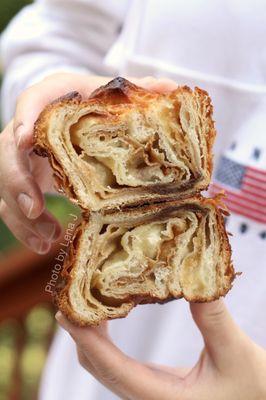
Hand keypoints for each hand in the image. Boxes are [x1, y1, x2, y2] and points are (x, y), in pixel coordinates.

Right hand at [0, 73, 176, 252]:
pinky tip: (43, 244)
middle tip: (37, 208)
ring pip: (5, 183)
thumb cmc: (92, 105)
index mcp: (51, 99)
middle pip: (8, 150)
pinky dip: (23, 226)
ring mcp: (20, 157)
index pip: (32, 99)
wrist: (71, 115)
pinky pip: (10, 204)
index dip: (26, 116)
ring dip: (21, 214)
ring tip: (48, 238)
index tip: (27, 137)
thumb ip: (138, 91)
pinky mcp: (21, 180)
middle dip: (18, 180)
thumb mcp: (110, 97)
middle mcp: (28, 127)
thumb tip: (173, 88)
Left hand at [56, 300, 265, 399]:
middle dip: (82, 334)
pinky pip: (117, 363)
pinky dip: (105, 339)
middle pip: (99, 368)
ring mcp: (148, 391)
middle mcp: (148, 397)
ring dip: (92, 335)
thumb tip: (192, 281)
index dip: (86, 341)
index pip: (112, 369)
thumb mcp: (237, 354)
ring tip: (88, 300)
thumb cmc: (253, 389)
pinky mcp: (153, 383)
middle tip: (74, 297)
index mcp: (162, 398)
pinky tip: (111, 314)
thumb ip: (214, 320)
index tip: (67, 314)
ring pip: (105, 367)